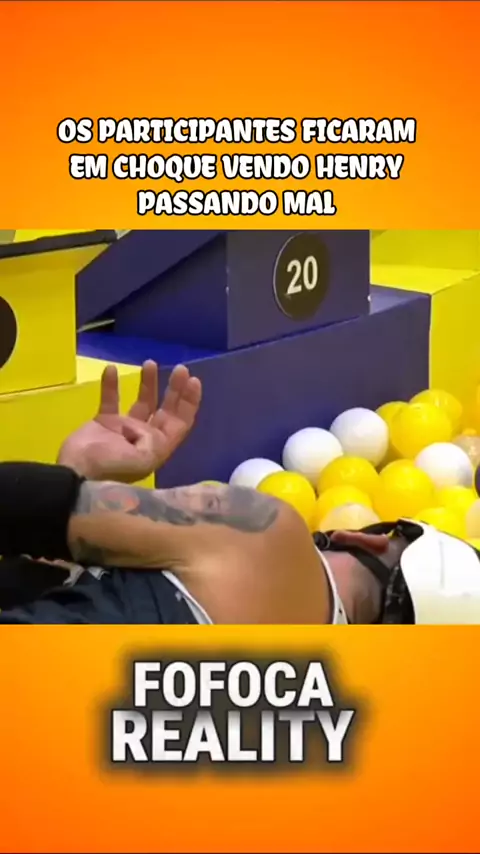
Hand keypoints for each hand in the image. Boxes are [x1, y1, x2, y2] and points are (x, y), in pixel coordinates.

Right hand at [58, 361, 201, 482]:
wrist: (75, 472)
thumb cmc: (110, 467)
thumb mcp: (141, 459)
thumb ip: (153, 442)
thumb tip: (147, 427)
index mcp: (158, 447)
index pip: (180, 422)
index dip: (189, 402)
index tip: (193, 380)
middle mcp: (145, 437)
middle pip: (165, 409)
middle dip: (174, 389)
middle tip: (180, 368)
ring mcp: (124, 429)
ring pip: (142, 402)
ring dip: (148, 383)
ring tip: (149, 363)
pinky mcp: (104, 422)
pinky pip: (110, 399)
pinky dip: (111, 385)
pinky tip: (111, 369)